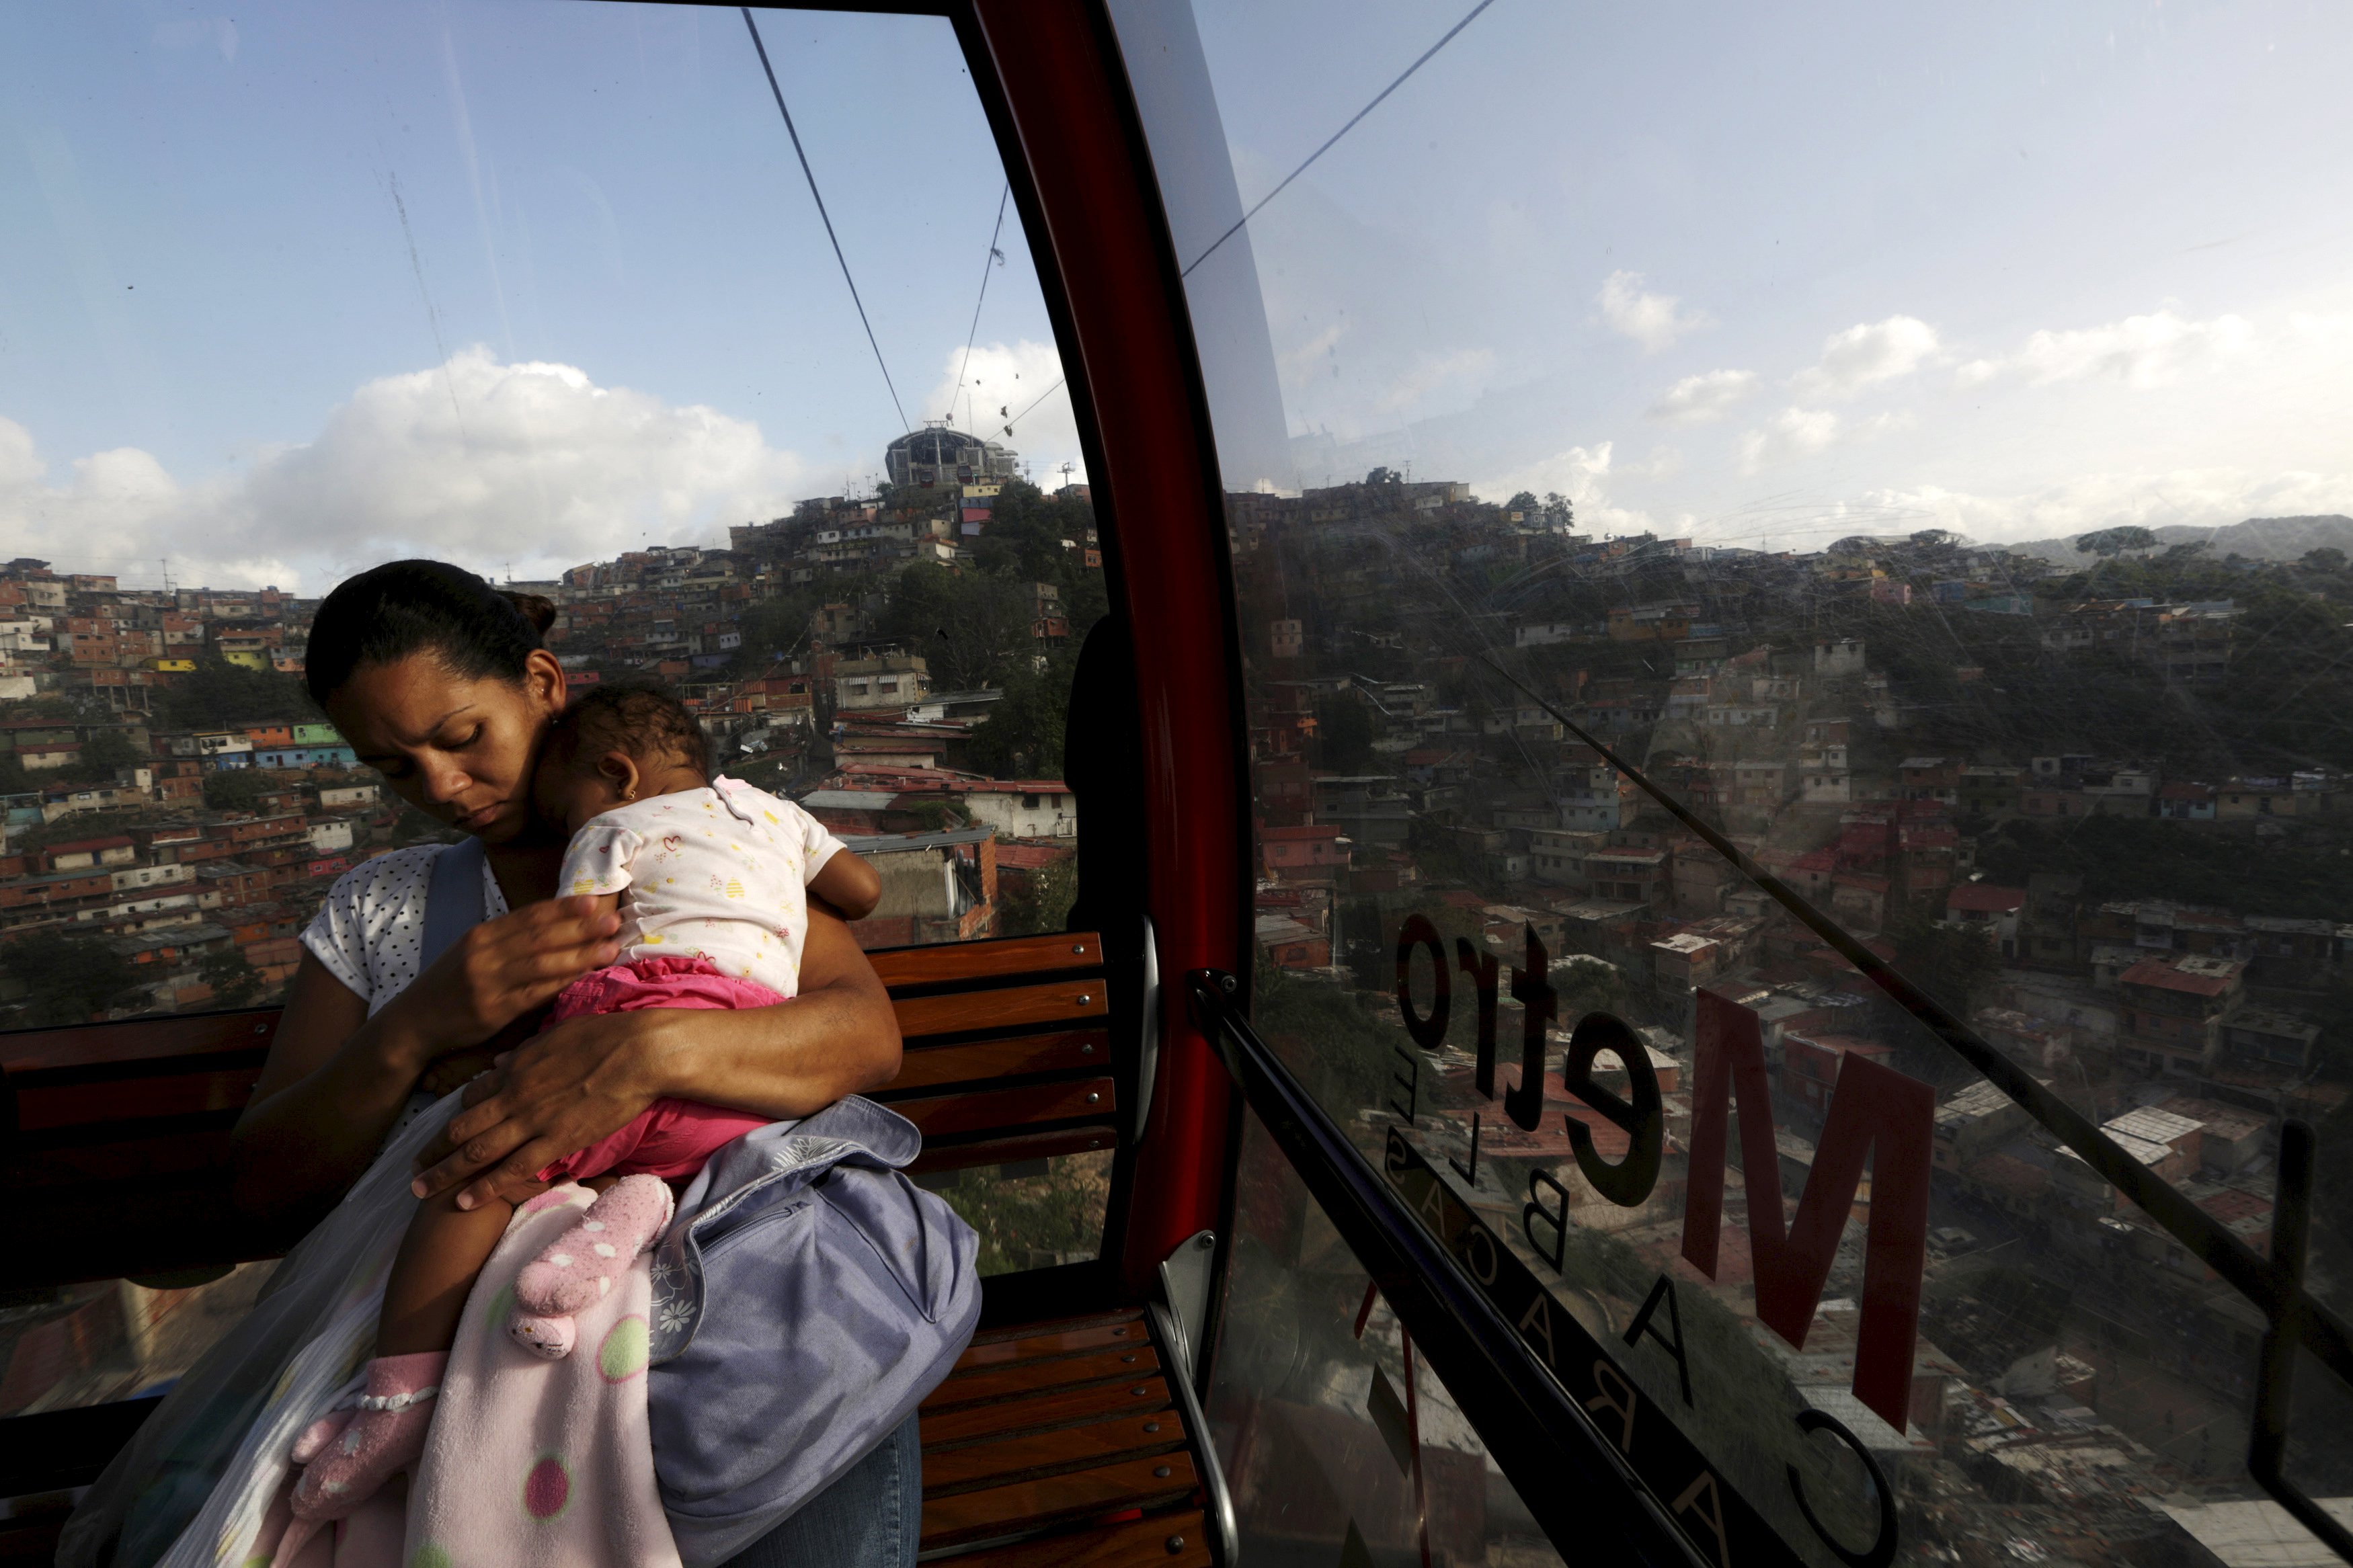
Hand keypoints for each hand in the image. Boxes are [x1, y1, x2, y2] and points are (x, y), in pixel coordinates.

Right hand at [387, 896, 620, 1066]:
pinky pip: (535, 995)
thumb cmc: (452, 985)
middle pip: (540, 937)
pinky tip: (585, 979)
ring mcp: (487, 983)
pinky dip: (562, 985)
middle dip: (580, 929)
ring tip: (610, 949)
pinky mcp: (492, 1011)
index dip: (563, 908)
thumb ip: (508, 939)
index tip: (594, 902)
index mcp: (481, 934)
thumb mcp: (472, 952)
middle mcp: (483, 954)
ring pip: (541, 964)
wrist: (413, 1022)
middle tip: (614, 921)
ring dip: (580, 956)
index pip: (529, 916)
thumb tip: (558, 926)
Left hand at [409, 1009, 669, 1210]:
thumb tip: (497, 1063)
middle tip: (413, 1170)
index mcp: (515, 1068)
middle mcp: (513, 1096)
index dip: (454, 1115)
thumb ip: (523, 1052)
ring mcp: (532, 1120)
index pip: (472, 1095)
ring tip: (420, 1191)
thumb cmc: (605, 1036)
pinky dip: (485, 1187)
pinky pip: (512, 1169)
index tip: (444, 1133)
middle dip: (433, 1151)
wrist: (638, 1052)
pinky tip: (464, 1202)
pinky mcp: (557, 1141)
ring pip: (476, 1152)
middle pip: (461, 1128)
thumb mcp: (555, 1034)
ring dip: (444, 1173)